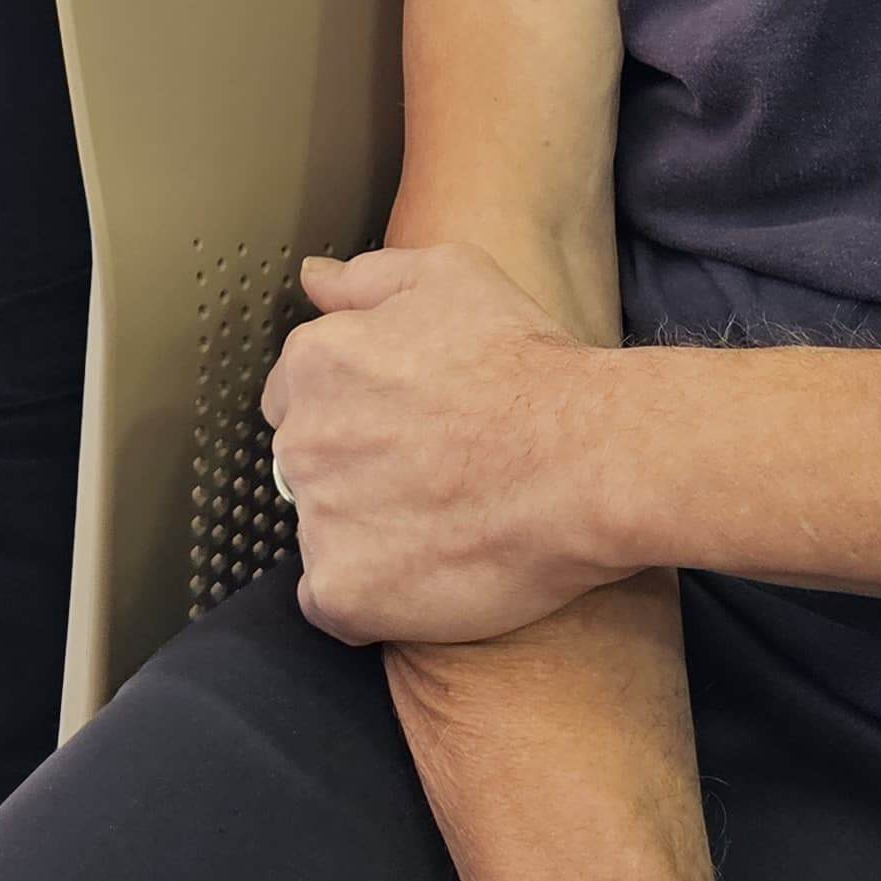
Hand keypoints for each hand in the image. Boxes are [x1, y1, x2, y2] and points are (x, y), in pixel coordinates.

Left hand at [261, 244, 618, 645]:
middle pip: (305, 464)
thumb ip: (367, 279)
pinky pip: (332, 603)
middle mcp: (302, 440)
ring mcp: (320, 521)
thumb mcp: (452, 277)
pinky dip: (369, 598)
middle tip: (431, 473)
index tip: (404, 424)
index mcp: (317, 362)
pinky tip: (424, 574)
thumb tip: (314, 282)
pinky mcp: (346, 592)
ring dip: (363, 533)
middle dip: (353, 470)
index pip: (295, 395)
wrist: (585, 459)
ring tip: (438, 523)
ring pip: (320, 533)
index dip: (353, 410)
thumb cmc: (527, 366)